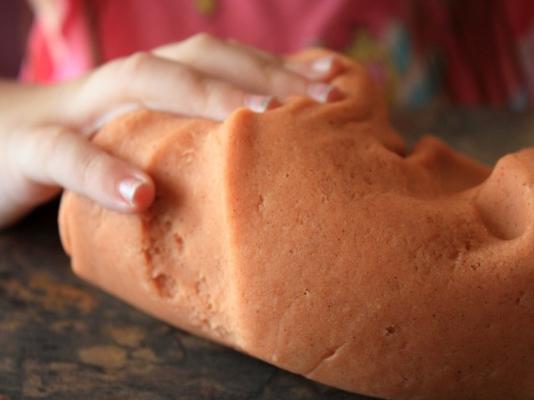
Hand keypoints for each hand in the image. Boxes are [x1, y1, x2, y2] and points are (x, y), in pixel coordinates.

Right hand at [0, 34, 340, 227]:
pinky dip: (103, 172)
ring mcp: (76, 108)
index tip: (337, 89)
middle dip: (257, 74)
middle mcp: (122, 84)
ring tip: (251, 121)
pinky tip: (143, 197)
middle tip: (317, 101)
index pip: (222, 61)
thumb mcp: (147, 142)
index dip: (278, 69)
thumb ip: (194, 143)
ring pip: (137, 83)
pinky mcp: (31, 146)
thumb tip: (266, 168)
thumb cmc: (86, 150)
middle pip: (193, 59)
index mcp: (154, 84)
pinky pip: (65, 153)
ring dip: (197, 96)